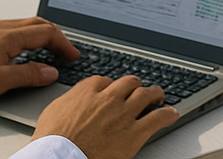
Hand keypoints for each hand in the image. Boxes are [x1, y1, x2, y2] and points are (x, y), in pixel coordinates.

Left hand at [0, 18, 78, 94]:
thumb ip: (26, 76)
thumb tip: (50, 73)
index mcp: (8, 37)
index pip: (47, 33)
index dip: (64, 44)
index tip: (73, 55)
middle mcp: (2, 29)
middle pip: (39, 24)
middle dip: (56, 37)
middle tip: (66, 51)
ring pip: (25, 26)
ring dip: (41, 35)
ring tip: (49, 49)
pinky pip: (14, 31)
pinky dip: (26, 38)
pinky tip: (22, 50)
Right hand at [33, 75, 177, 158]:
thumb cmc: (50, 143)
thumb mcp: (52, 112)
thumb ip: (70, 99)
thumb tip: (77, 96)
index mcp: (88, 92)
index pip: (106, 80)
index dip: (111, 86)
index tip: (113, 90)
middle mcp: (109, 99)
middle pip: (130, 82)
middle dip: (135, 86)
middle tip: (139, 90)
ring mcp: (123, 115)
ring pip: (147, 95)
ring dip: (155, 94)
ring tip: (158, 96)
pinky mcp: (133, 134)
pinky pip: (158, 118)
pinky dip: (167, 114)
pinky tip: (171, 114)